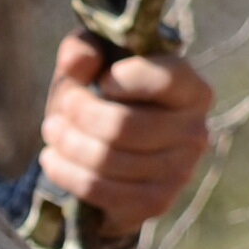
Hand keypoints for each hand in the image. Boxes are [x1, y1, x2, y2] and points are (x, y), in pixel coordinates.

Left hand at [40, 34, 212, 231]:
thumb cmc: (106, 94)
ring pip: (107, 158)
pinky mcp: (155, 202)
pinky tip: (52, 159)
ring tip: (53, 131)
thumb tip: (78, 62)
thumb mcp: (94, 60)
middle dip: (78, 114)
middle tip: (59, 110)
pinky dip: (66, 173)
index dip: (123, 78)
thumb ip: (85, 46)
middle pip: (123, 125)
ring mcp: (179, 171)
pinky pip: (100, 189)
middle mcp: (195, 131)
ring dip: (67, 143)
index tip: (101, 80)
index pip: (163, 80)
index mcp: (191, 89)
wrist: (113, 152)